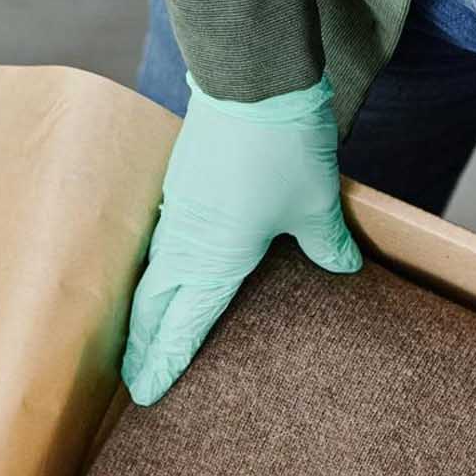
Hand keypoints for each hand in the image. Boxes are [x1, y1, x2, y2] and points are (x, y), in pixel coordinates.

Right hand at [122, 76, 360, 404]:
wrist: (254, 82)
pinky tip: (168, 275)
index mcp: (216, 258)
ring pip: (154, 274)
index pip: (183, 324)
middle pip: (154, 306)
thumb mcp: (316, 207)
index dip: (166, 361)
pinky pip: (164, 242)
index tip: (148, 393)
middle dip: (142, 346)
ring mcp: (180, 210)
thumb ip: (326, 245)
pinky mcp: (185, 185)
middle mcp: (187, 241)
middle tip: (132, 381)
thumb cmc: (284, 150)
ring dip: (146, 310)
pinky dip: (160, 270)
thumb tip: (343, 269)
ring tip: (140, 339)